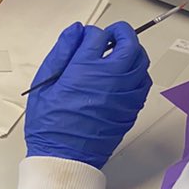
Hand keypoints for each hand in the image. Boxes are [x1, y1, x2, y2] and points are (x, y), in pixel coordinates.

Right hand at [25, 22, 150, 170]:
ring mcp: (125, 94)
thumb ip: (61, 52)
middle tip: (113, 34)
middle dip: (122, 33)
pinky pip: (144, 83)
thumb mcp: (45, 83)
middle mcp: (110, 79)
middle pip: (129, 43)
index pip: (98, 36)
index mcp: (86, 69)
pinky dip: (138, 73)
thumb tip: (74, 32)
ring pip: (141, 62)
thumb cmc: (51, 125)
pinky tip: (127, 75)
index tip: (86, 37)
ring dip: (133, 51)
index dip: (91, 33)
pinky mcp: (131, 109)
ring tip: (121, 52)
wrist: (65, 156)